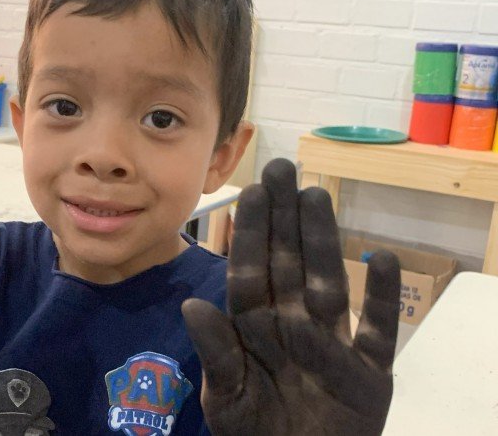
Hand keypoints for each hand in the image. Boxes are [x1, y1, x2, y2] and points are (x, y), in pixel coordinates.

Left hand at [182, 158, 399, 434]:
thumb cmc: (254, 433)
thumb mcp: (226, 396)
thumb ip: (216, 352)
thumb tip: (192, 306)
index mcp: (256, 329)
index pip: (251, 271)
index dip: (250, 231)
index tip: (250, 189)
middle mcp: (293, 325)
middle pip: (289, 263)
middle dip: (285, 218)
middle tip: (283, 168)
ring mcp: (333, 344)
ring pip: (329, 282)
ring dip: (325, 241)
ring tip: (318, 196)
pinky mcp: (370, 372)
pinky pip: (379, 331)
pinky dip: (385, 300)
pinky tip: (384, 260)